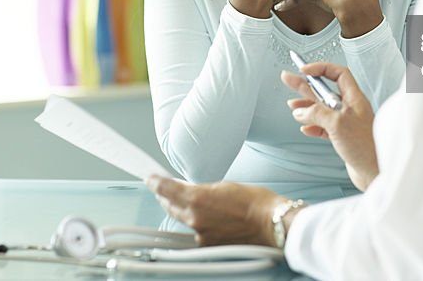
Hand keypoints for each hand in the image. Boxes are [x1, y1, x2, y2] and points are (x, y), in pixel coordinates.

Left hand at [146, 176, 287, 246]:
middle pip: (170, 205)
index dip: (155, 183)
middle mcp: (195, 218)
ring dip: (181, 209)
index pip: (166, 189)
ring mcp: (200, 234)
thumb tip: (193, 191)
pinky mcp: (208, 244)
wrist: (270, 224)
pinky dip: (196, 222)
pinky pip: (195, 231)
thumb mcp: (225, 185)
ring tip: (189, 201)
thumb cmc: (255, 203)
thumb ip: (203, 189)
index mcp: (198, 199)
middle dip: (166, 196)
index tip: (151, 179)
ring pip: (182, 219)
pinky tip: (205, 216)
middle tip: (165, 187)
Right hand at [281, 62, 378, 190]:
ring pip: (322, 109)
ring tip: (292, 106)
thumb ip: (316, 113)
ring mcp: (346, 123)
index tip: (304, 70)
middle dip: (306, 85)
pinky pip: (324, 127)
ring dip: (307, 107)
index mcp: (354, 99)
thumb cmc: (364, 148)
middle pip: (325, 90)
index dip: (321, 69)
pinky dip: (313, 126)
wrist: (375, 173)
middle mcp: (351, 108)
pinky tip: (305, 127)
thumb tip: (300, 110)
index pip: (338, 74)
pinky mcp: (343, 138)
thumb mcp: (337, 124)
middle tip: (287, 78)